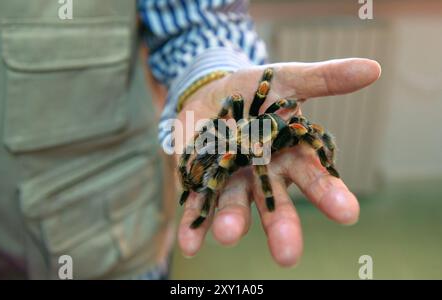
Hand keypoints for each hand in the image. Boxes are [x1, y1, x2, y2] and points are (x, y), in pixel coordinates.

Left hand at [175, 58, 380, 265]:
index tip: (347, 213)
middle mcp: (262, 176)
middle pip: (275, 202)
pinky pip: (197, 204)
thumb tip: (374, 68)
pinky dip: (193, 223)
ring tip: (228, 235)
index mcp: (289, 156)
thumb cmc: (255, 90)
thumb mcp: (287, 79)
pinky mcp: (199, 182)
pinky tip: (189, 243)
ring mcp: (230, 181)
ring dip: (231, 222)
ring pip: (235, 206)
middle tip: (288, 254)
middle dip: (281, 226)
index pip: (313, 177)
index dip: (329, 195)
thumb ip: (324, 79)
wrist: (210, 91)